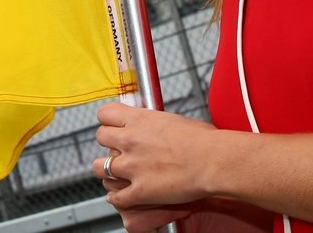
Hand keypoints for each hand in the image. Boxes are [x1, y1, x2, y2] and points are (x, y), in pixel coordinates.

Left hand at [92, 102, 220, 209]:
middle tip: (118, 150)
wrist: (214, 161)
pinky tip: (121, 196)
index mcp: (139, 119)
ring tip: (116, 174)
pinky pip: (116, 196)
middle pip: (100, 137)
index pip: (104, 114)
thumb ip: (153, 123)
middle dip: (108, 144)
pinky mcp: (139, 190)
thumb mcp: (173, 120)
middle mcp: (130, 140)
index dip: (108, 121)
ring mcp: (132, 166)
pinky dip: (117, 198)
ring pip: (99, 167)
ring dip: (107, 171)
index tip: (114, 126)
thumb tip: (151, 125)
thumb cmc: (203, 140)